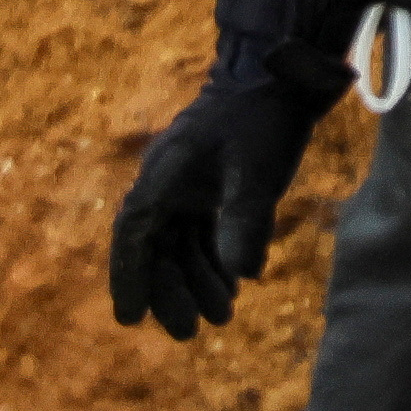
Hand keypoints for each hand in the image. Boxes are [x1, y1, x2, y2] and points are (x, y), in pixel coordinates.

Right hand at [105, 70, 337, 341]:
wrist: (282, 77)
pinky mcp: (212, 185)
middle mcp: (167, 182)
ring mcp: (189, 184)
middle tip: (189, 332)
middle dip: (169, 291)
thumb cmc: (262, 120)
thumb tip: (244, 275)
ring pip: (180, 244)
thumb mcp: (256, 172)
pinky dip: (213, 259)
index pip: (133, 235)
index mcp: (162, 175)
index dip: (128, 278)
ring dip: (195, 280)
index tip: (129, 319)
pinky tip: (232, 285)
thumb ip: (245, 221)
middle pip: (156, 248)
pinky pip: (202, 231)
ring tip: (222, 317)